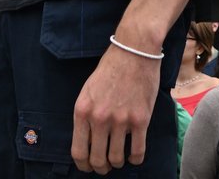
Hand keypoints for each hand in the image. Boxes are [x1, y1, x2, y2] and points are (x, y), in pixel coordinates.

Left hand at [72, 46, 158, 172]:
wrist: (134, 50)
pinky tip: (134, 155)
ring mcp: (120, 120)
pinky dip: (136, 159)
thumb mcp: (88, 90)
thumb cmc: (111, 68)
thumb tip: (88, 140)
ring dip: (118, 163)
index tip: (88, 167)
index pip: (78, 152)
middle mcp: (99, 118)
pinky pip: (138, 151)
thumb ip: (86, 115)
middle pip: (97, 160)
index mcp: (82, 111)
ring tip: (120, 159)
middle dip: (101, 168)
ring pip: (117, 159)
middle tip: (106, 166)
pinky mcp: (140, 119)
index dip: (83, 165)